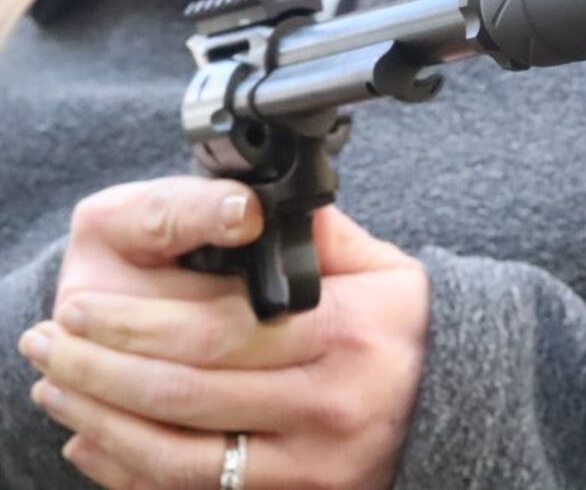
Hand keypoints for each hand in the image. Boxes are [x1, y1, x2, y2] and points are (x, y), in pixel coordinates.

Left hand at [18, 176, 429, 489]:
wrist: (455, 401)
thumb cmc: (409, 328)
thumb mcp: (384, 268)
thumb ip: (321, 235)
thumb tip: (249, 204)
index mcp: (347, 334)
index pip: (217, 330)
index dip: (134, 323)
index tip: (81, 307)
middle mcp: (331, 404)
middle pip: (186, 392)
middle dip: (98, 368)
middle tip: (48, 342)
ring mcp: (316, 462)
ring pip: (181, 453)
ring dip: (102, 421)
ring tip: (57, 389)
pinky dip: (133, 471)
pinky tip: (96, 441)